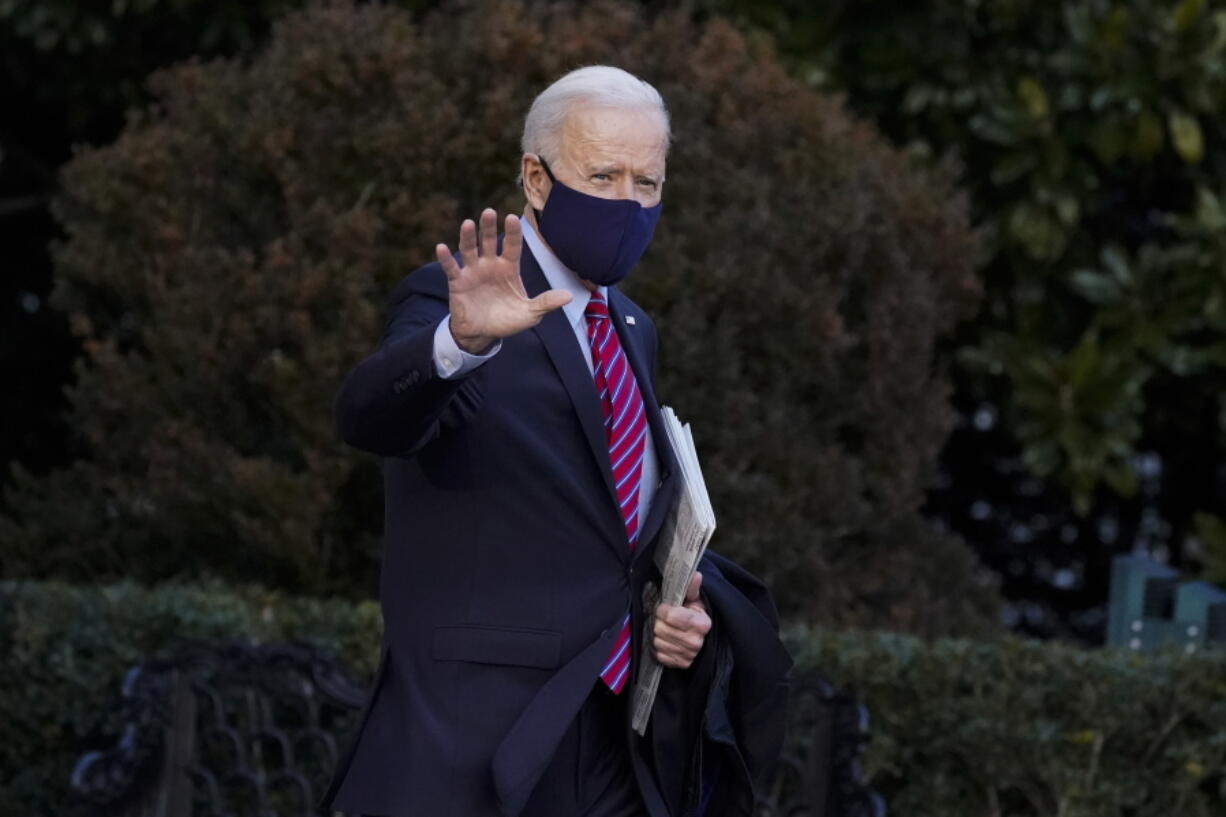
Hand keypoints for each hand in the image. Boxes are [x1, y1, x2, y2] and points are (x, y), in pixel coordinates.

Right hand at [435, 208, 571, 352]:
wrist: (483, 334)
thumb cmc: (507, 320)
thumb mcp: (530, 314)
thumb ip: (546, 303)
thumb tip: (569, 296)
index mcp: (509, 268)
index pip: (512, 246)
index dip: (512, 233)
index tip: (512, 218)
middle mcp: (490, 265)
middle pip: (489, 241)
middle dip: (489, 227)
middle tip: (489, 212)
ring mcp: (473, 272)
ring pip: (470, 250)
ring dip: (468, 237)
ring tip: (467, 223)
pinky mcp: (458, 282)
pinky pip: (451, 268)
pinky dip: (446, 258)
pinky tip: (441, 247)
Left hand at [652, 571, 710, 668]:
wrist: (699, 636)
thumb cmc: (694, 613)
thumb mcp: (693, 599)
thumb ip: (691, 588)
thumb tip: (695, 575)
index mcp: (702, 624)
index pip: (671, 616)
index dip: (663, 610)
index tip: (665, 607)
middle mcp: (696, 642)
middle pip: (661, 629)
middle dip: (658, 621)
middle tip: (662, 618)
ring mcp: (689, 655)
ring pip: (657, 642)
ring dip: (656, 634)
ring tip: (663, 628)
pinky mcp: (681, 664)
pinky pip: (659, 655)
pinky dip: (658, 647)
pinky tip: (665, 640)